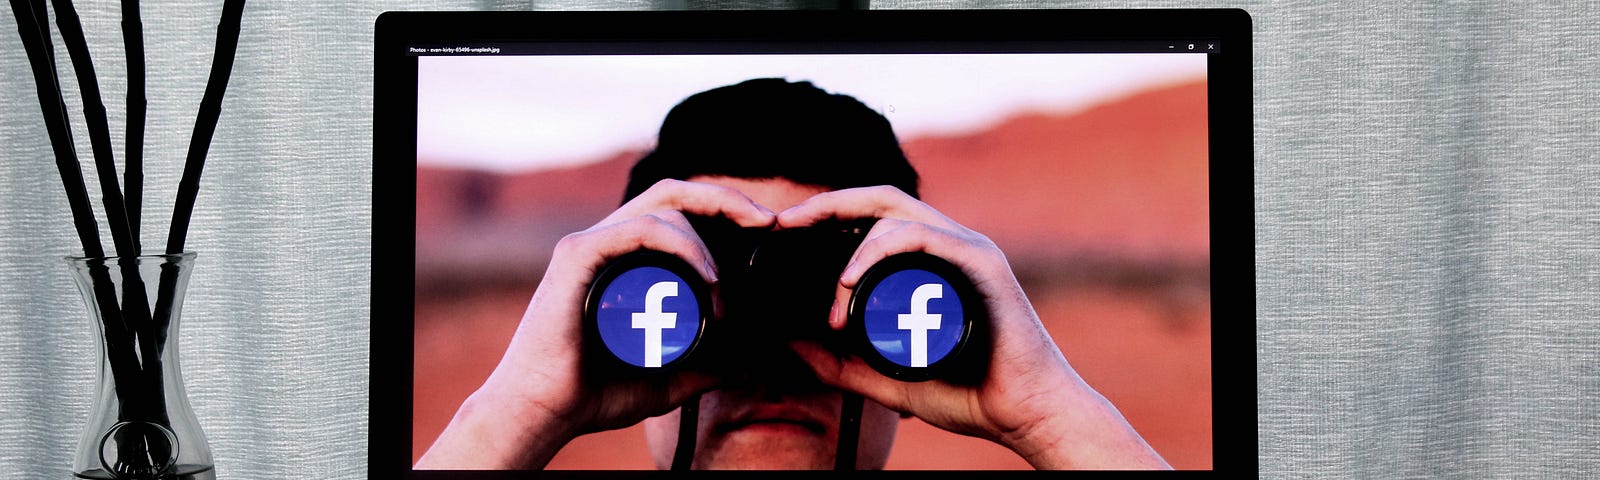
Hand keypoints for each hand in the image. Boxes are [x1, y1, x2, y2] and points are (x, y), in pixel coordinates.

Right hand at [416, 179, 774, 468]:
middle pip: (673, 193)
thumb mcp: (663, 380)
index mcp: (624, 259)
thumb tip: (742, 367)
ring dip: (706, 242)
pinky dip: (680, 243)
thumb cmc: (591, 393)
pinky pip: (638, 228)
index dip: (722, 210)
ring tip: (722, 288)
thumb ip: (700, 371)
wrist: (542, 412)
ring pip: (662, 209)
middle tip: (766, 221)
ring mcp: (590, 245)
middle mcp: (607, 242)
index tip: (765, 229)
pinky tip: (706, 275)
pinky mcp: (577, 256)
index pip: (678, 212)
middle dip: (725, 198)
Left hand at [779, 186, 1170, 469]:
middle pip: (880, 200)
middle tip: (784, 223)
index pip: (873, 217)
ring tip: (832, 297)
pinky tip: (851, 279)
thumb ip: (841, 364)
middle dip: (826, 204)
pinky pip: (922, 236)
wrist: (1026, 414)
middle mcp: (949, 245)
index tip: (783, 230)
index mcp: (930, 262)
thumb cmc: (969, 394)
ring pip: (894, 216)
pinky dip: (879, 250)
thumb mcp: (885, 380)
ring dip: (851, 250)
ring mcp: (967, 250)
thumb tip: (792, 345)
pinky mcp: (982, 263)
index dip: (827, 214)